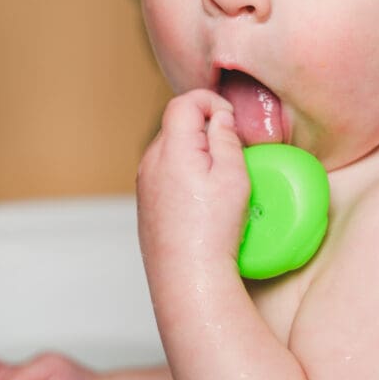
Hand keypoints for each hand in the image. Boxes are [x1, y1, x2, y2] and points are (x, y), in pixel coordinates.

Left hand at [137, 90, 249, 275]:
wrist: (187, 277)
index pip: (184, 102)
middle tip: (230, 150)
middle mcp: (151, 161)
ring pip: (170, 147)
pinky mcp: (145, 202)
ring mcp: (144, 182)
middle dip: (204, 126)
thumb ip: (226, 138)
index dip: (211, 102)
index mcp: (172, 149)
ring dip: (194, 149)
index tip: (230, 120)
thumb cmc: (213, 230)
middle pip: (176, 123)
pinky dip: (184, 170)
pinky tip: (202, 197)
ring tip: (218, 177)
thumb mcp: (234, 176)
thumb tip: (220, 117)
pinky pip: (164, 170)